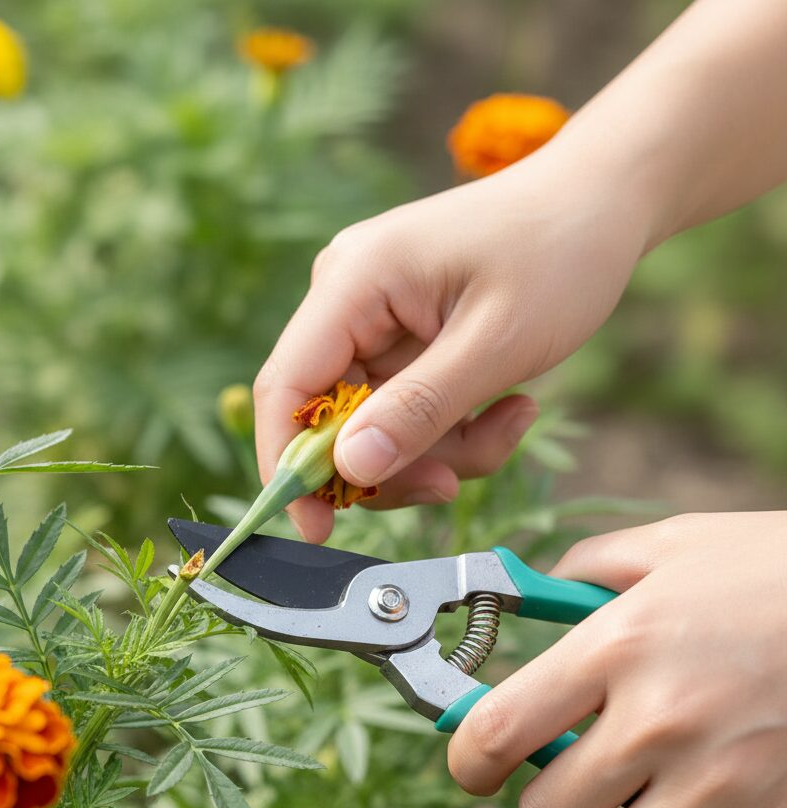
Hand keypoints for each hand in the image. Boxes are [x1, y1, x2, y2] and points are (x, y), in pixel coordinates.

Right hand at [253, 149, 648, 541]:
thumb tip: (350, 472)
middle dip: (393, 463)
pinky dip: (452, 430)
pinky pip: (406, 411)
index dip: (290, 464)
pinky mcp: (399, 339)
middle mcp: (346, 298)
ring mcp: (372, 319)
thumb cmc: (559, 252)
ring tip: (509, 424)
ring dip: (438, 450)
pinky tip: (509, 408)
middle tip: (454, 482)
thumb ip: (419, 410)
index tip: (317, 527)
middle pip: (330, 417)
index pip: (285, 386)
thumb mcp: (496, 342)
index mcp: (353, 280)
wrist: (601, 202)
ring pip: (375, 426)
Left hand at [448, 512, 786, 807]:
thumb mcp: (671, 545)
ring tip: (649, 807)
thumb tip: (534, 594)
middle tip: (586, 775)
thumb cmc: (772, 568)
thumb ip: (587, 569)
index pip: (496, 731)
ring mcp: (723, 786)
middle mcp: (659, 722)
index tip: (474, 766)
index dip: (467, 760)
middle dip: (553, 801)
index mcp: (616, 647)